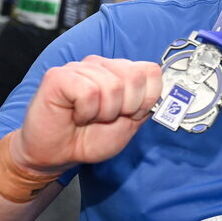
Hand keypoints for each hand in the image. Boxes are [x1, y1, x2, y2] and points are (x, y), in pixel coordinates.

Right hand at [11, 55, 161, 174]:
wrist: (58, 155)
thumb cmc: (90, 139)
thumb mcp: (130, 124)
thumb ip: (147, 104)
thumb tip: (163, 87)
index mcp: (120, 73)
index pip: (151, 71)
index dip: (146, 98)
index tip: (129, 114)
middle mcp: (101, 65)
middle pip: (135, 77)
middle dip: (126, 107)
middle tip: (106, 117)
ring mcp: (80, 67)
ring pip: (112, 86)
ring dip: (103, 113)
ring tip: (88, 117)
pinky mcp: (59, 76)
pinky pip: (89, 92)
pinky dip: (86, 111)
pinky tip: (76, 115)